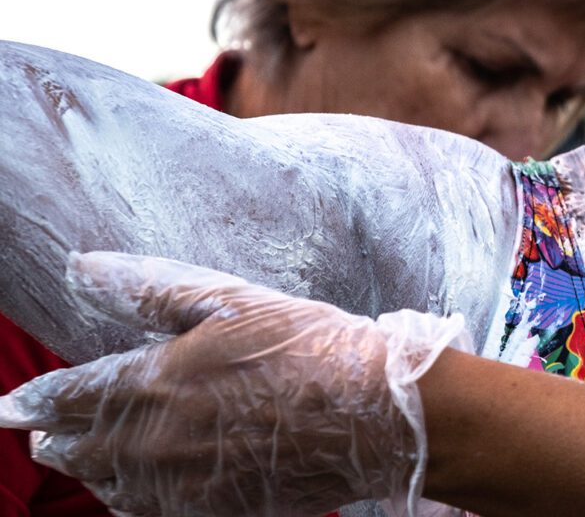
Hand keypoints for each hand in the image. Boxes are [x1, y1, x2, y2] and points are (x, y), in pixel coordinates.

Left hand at [0, 252, 467, 516]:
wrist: (374, 414)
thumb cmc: (308, 346)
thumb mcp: (231, 299)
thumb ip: (150, 288)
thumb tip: (83, 266)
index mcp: (154, 381)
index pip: (69, 396)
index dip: (38, 399)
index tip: (16, 402)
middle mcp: (155, 442)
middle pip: (79, 449)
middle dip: (56, 436)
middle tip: (40, 430)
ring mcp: (184, 486)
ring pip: (110, 487)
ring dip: (91, 469)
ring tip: (84, 457)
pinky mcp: (216, 512)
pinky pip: (153, 514)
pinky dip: (133, 499)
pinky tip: (140, 489)